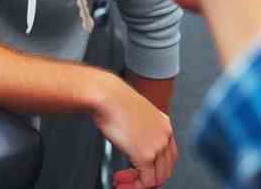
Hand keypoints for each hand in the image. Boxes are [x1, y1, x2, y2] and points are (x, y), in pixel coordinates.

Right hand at [93, 73, 177, 187]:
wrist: (105, 94)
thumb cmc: (111, 97)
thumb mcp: (131, 113)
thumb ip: (138, 129)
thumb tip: (131, 141)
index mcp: (163, 123)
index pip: (168, 154)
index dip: (155, 166)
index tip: (142, 170)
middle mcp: (164, 135)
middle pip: (165, 168)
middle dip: (148, 178)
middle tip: (132, 180)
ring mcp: (157, 146)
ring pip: (157, 178)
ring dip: (140, 184)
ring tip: (124, 183)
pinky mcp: (145, 155)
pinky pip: (146, 181)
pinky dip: (135, 186)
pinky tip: (123, 183)